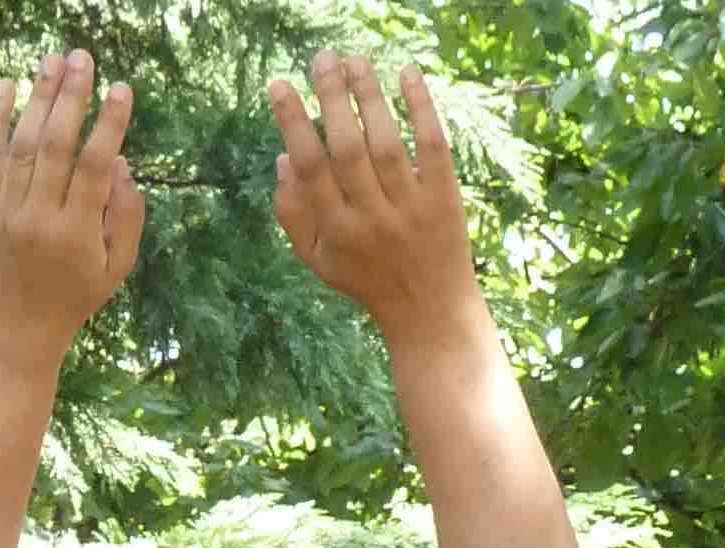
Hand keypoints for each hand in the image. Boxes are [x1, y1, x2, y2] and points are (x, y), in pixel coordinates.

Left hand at [0, 53, 142, 373]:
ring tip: (52, 60)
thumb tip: (119, 161)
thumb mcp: (114, 270)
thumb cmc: (73, 297)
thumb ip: (127, 218)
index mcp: (75, 235)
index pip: (93, 167)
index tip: (121, 90)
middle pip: (55, 145)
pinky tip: (6, 86)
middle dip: (71, 96)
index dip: (109, 124)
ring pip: (21, 143)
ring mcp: (4, 213)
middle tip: (82, 57)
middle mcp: (36, 220)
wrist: (14, 331)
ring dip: (38, 97)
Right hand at [268, 55, 475, 344]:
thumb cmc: (367, 279)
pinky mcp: (444, 200)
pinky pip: (433, 147)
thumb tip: (282, 158)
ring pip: (387, 144)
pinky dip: (422, 108)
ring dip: (370, 96)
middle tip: (321, 57)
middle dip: (332, 99)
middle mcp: (373, 220)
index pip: (311, 170)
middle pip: (348, 150)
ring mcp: (410, 209)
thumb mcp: (320, 261)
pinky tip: (407, 72)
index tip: (280, 85)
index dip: (293, 124)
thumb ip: (294, 216)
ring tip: (355, 58)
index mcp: (338, 232)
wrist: (430, 312)